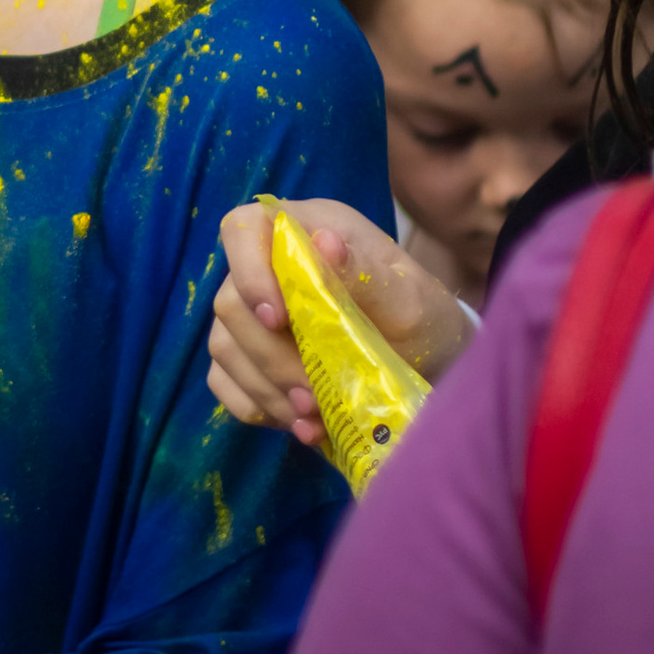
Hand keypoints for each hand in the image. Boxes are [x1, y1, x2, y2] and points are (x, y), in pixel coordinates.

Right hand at [210, 198, 472, 447]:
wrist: (429, 363)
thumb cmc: (421, 319)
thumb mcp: (409, 299)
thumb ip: (366, 274)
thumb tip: (325, 242)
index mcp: (305, 230)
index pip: (243, 229)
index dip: (247, 271)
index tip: (277, 319)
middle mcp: (268, 266)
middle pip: (229, 302)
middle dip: (269, 356)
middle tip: (311, 394)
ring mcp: (254, 312)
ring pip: (224, 346)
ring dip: (265, 388)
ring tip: (313, 416)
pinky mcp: (250, 356)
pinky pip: (224, 381)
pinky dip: (257, 407)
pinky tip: (300, 424)